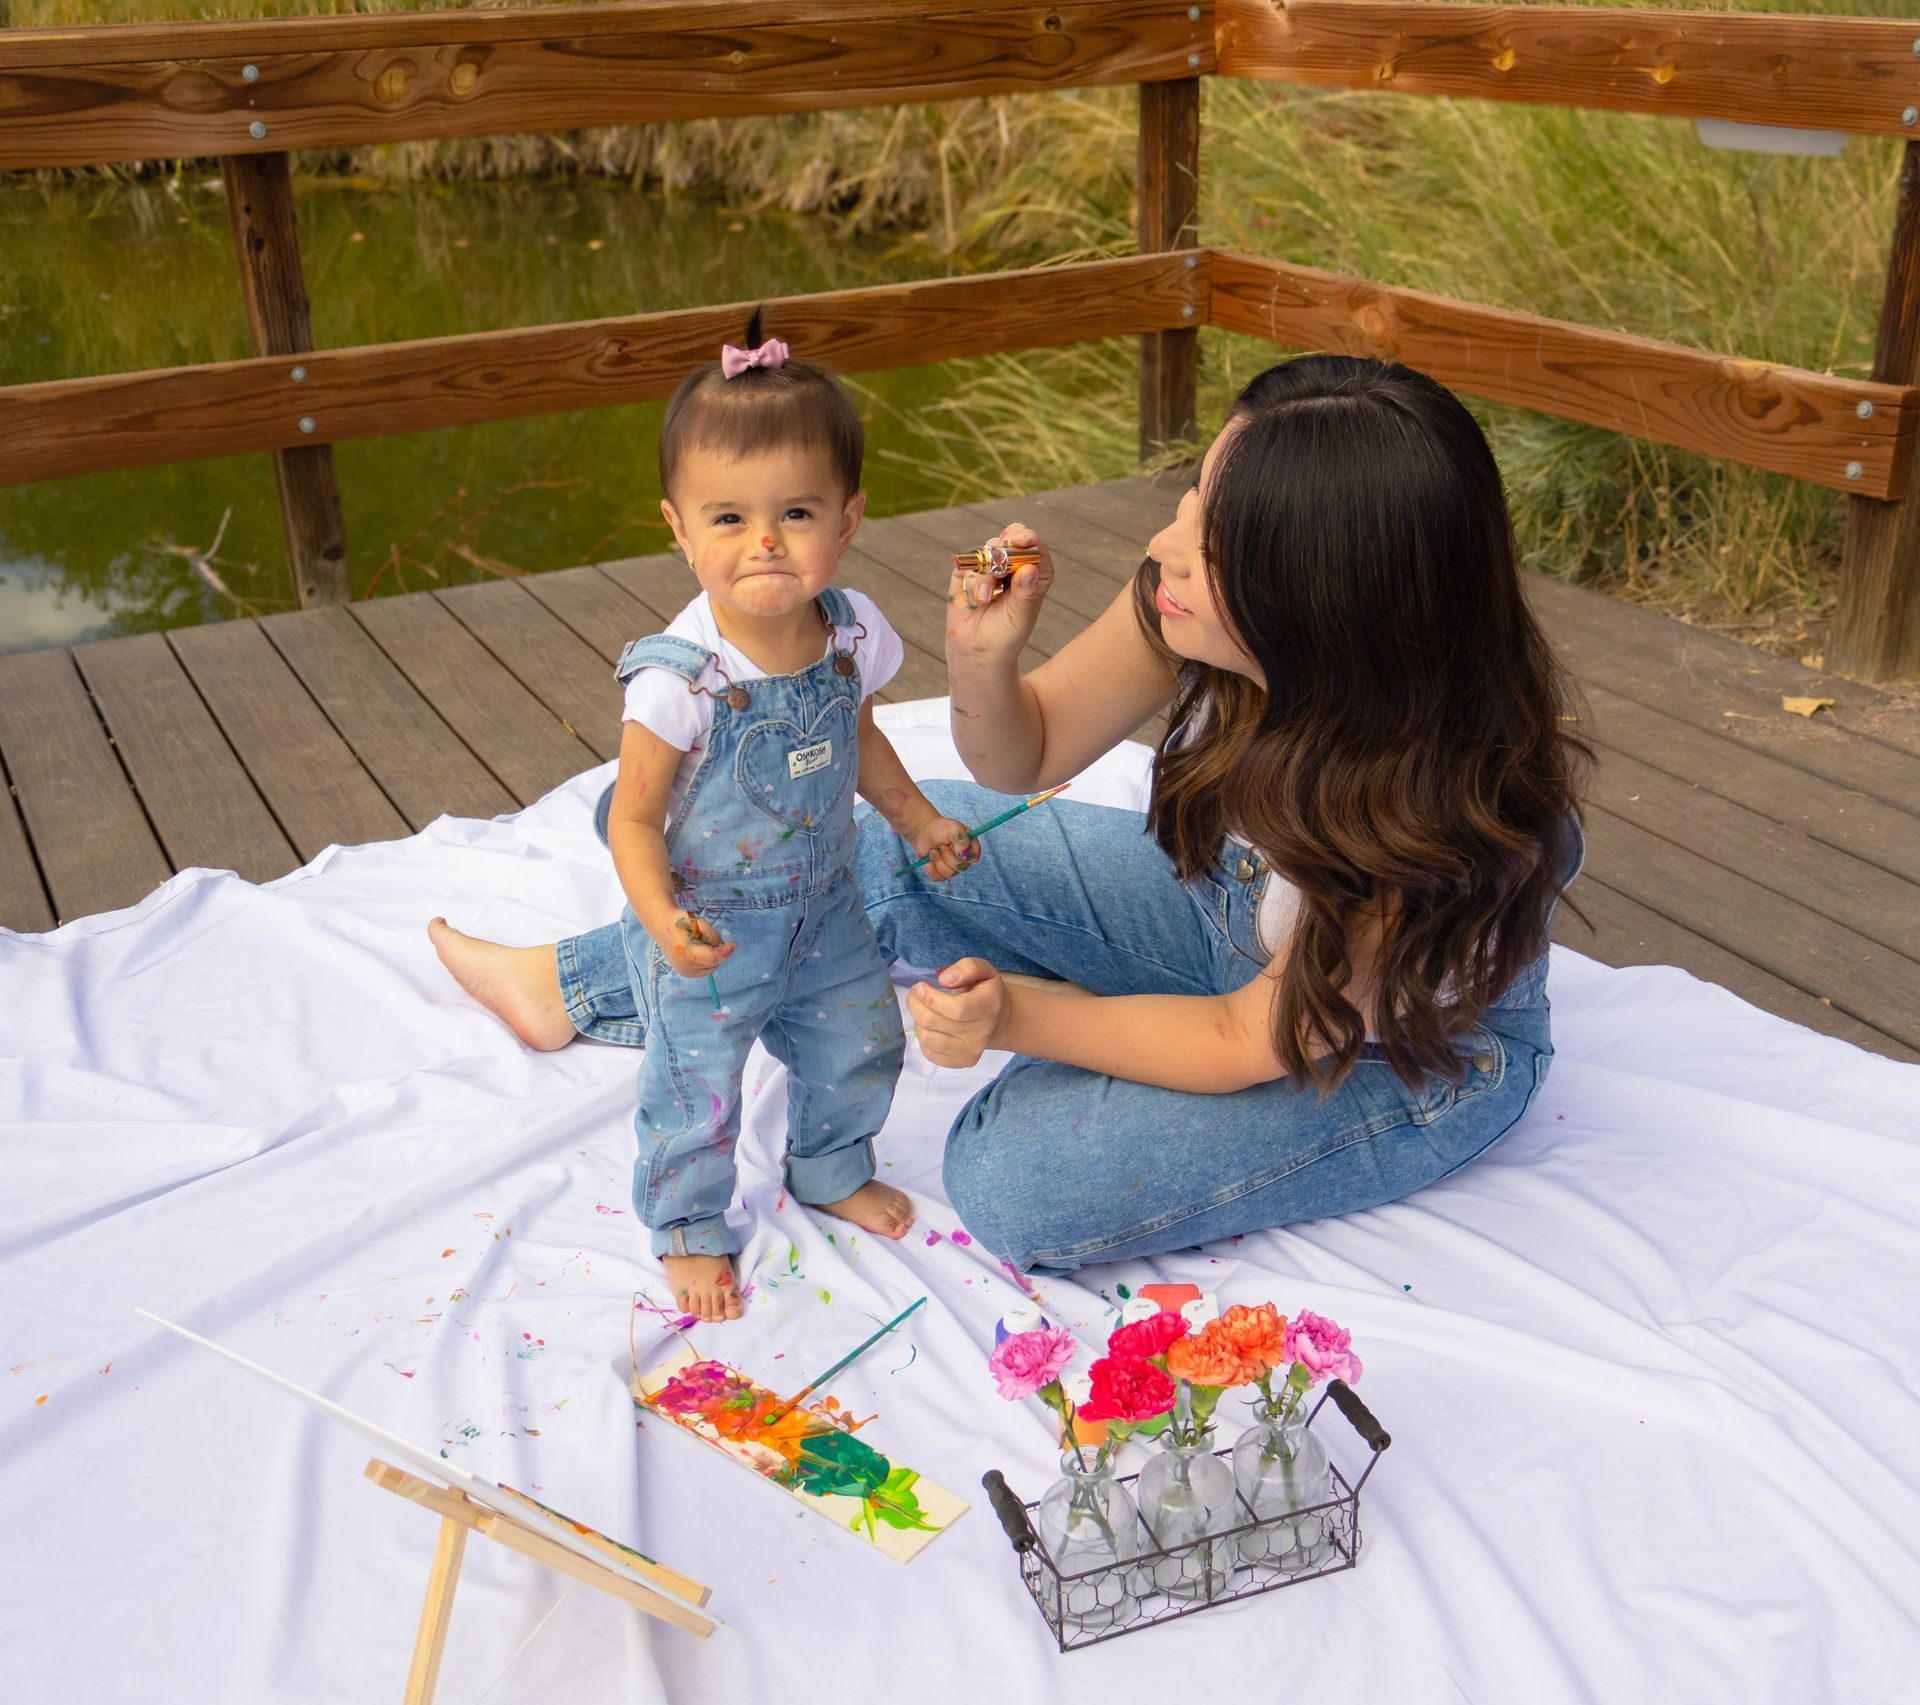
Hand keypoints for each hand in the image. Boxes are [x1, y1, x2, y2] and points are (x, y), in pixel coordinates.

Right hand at [659, 910, 734, 977]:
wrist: (661, 926)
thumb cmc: (680, 921)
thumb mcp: (698, 922)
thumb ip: (713, 936)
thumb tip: (724, 950)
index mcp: (685, 950)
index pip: (711, 958)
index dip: (725, 952)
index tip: (733, 943)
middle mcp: (684, 965)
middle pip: (713, 962)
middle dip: (717, 951)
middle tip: (706, 938)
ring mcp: (684, 971)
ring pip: (711, 967)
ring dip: (712, 956)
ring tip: (700, 944)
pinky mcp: (685, 974)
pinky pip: (706, 969)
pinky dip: (707, 961)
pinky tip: (698, 950)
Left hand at [907, 958, 1008, 1068]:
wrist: (1000, 1020)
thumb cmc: (986, 991)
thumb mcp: (983, 970)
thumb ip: (967, 967)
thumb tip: (944, 979)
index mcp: (988, 1007)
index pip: (956, 1009)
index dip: (931, 997)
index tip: (920, 986)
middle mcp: (981, 1033)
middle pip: (934, 1022)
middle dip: (915, 1004)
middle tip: (915, 993)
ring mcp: (971, 1051)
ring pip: (927, 1038)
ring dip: (917, 1020)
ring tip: (923, 1009)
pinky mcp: (961, 1062)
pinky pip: (930, 1053)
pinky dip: (923, 1037)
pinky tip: (930, 1026)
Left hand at [910, 814, 980, 883]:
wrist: (924, 832)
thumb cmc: (940, 828)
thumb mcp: (953, 828)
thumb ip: (962, 840)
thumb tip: (963, 857)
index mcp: (971, 847)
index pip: (974, 858)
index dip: (962, 854)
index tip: (952, 844)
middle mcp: (964, 859)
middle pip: (960, 867)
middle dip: (946, 855)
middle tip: (941, 845)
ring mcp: (953, 867)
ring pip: (949, 873)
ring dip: (937, 860)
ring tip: (934, 851)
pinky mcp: (942, 873)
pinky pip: (939, 878)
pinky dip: (932, 869)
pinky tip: (929, 860)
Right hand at [945, 523, 1053, 668]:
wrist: (976, 649)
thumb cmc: (1005, 635)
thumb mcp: (1020, 616)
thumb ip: (1024, 592)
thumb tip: (1029, 568)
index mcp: (1034, 576)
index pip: (1036, 550)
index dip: (1029, 539)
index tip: (1020, 540)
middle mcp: (1013, 567)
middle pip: (1011, 540)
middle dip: (1004, 546)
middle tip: (999, 557)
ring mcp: (990, 567)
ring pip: (987, 551)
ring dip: (985, 575)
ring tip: (983, 600)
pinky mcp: (968, 572)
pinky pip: (968, 563)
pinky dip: (970, 580)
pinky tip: (974, 600)